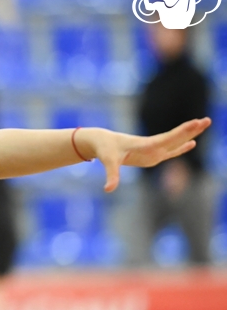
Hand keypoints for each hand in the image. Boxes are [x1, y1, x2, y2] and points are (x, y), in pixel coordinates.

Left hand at [84, 117, 209, 192]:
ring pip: (174, 141)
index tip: (194, 124)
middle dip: (190, 129)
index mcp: (144, 145)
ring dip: (189, 134)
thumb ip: (111, 176)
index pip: (166, 139)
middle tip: (207, 120)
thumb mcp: (108, 162)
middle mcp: (151, 145)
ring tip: (204, 123)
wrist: (102, 142)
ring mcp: (153, 150)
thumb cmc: (105, 150)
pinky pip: (170, 150)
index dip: (180, 133)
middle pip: (174, 137)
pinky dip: (180, 147)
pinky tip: (192, 143)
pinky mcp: (151, 154)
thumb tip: (108, 190)